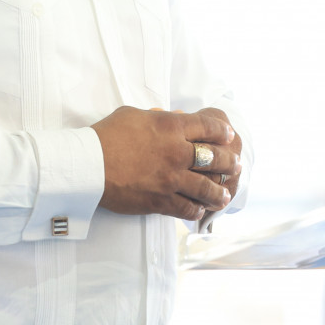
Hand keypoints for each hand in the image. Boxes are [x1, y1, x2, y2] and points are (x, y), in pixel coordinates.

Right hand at [91, 106, 237, 221]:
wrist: (89, 165)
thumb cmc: (106, 136)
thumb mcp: (133, 115)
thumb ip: (157, 117)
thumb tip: (172, 117)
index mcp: (171, 127)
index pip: (208, 127)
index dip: (223, 131)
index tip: (229, 134)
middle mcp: (177, 153)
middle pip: (215, 158)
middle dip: (229, 162)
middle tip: (236, 165)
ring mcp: (171, 179)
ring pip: (206, 188)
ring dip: (218, 192)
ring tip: (225, 195)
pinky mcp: (160, 201)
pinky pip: (186, 208)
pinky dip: (196, 210)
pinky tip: (199, 210)